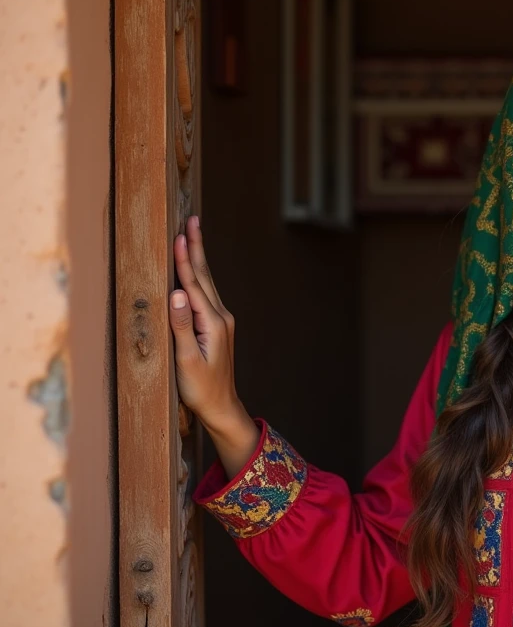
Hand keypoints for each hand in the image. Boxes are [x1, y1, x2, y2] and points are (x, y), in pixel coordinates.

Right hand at [169, 215, 241, 429]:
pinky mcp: (217, 327)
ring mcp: (221, 321)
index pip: (194, 285)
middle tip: (192, 220)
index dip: (185, 259)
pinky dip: (199, 276)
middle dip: (197, 247)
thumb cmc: (201, 388)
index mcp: (214, 322)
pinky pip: (206, 294)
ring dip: (199, 258)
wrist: (222, 406)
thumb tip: (176, 294)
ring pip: (206, 283)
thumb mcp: (187, 360)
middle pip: (205, 276)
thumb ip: (182, 326)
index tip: (179, 234)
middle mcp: (221, 317)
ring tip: (193, 235)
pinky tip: (195, 270)